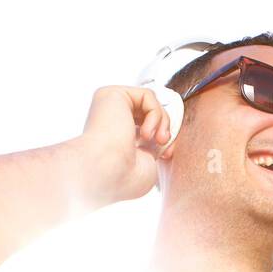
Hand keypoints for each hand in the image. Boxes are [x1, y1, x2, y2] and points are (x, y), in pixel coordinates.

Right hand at [76, 85, 173, 203]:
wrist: (106, 172)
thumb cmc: (123, 177)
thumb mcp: (147, 161)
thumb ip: (154, 145)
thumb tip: (163, 132)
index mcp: (114, 137)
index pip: (145, 128)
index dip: (162, 139)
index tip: (165, 156)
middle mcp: (108, 119)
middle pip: (149, 113)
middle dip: (165, 128)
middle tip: (165, 145)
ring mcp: (108, 105)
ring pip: (150, 103)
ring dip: (163, 122)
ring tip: (158, 140)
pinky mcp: (112, 93)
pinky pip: (148, 95)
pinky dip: (155, 114)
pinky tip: (146, 134)